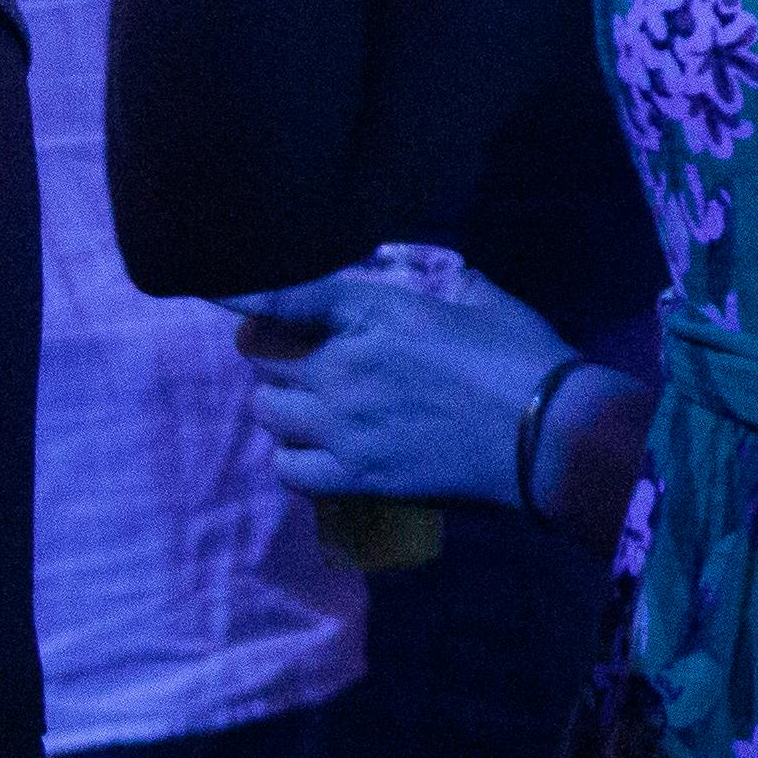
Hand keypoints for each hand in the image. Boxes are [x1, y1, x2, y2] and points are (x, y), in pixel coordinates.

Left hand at [228, 250, 584, 509]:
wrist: (550, 436)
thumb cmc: (525, 357)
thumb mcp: (487, 301)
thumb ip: (453, 287)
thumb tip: (451, 282)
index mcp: (376, 312)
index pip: (287, 295)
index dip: (240, 291)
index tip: (207, 283)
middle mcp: (345, 367)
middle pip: (264, 356)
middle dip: (270, 350)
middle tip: (289, 352)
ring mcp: (346, 425)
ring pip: (269, 411)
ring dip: (280, 402)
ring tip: (304, 403)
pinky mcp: (357, 475)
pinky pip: (289, 468)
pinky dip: (291, 457)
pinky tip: (311, 451)